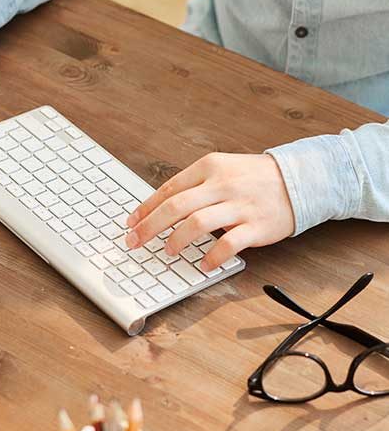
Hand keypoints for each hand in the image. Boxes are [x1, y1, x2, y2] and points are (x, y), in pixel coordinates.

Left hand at [125, 153, 294, 270]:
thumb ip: (194, 185)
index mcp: (210, 167)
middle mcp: (222, 184)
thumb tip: (160, 206)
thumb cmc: (254, 177)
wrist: (298, 179)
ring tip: (167, 252)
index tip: (131, 223)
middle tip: (135, 241)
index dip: (146, 208)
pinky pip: (228, 243)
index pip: (169, 189)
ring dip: (177, 240)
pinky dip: (212, 256)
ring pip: (197, 223)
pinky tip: (202, 264)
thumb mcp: (222, 169)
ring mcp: (239, 206)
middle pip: (176, 206)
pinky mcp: (256, 226)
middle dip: (150, 226)